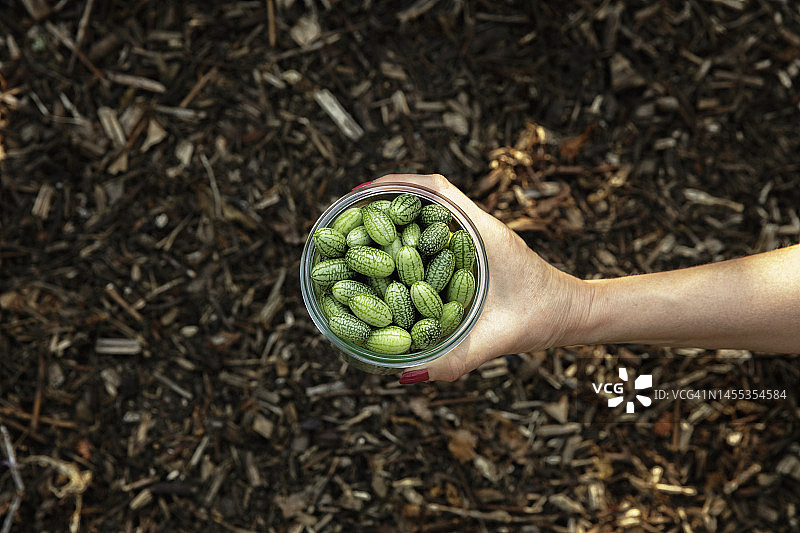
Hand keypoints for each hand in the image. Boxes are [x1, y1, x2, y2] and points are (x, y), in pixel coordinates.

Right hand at [371, 174, 592, 381]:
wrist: (574, 313)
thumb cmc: (544, 318)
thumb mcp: (498, 339)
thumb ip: (456, 359)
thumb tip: (405, 374)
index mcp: (484, 234)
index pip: (437, 192)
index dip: (397, 186)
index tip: (362, 194)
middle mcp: (480, 227)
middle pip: (426, 199)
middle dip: (387, 201)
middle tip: (349, 216)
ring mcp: (479, 236)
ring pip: (431, 214)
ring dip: (399, 216)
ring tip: (360, 231)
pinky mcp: (478, 250)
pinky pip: (438, 233)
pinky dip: (412, 235)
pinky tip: (391, 256)